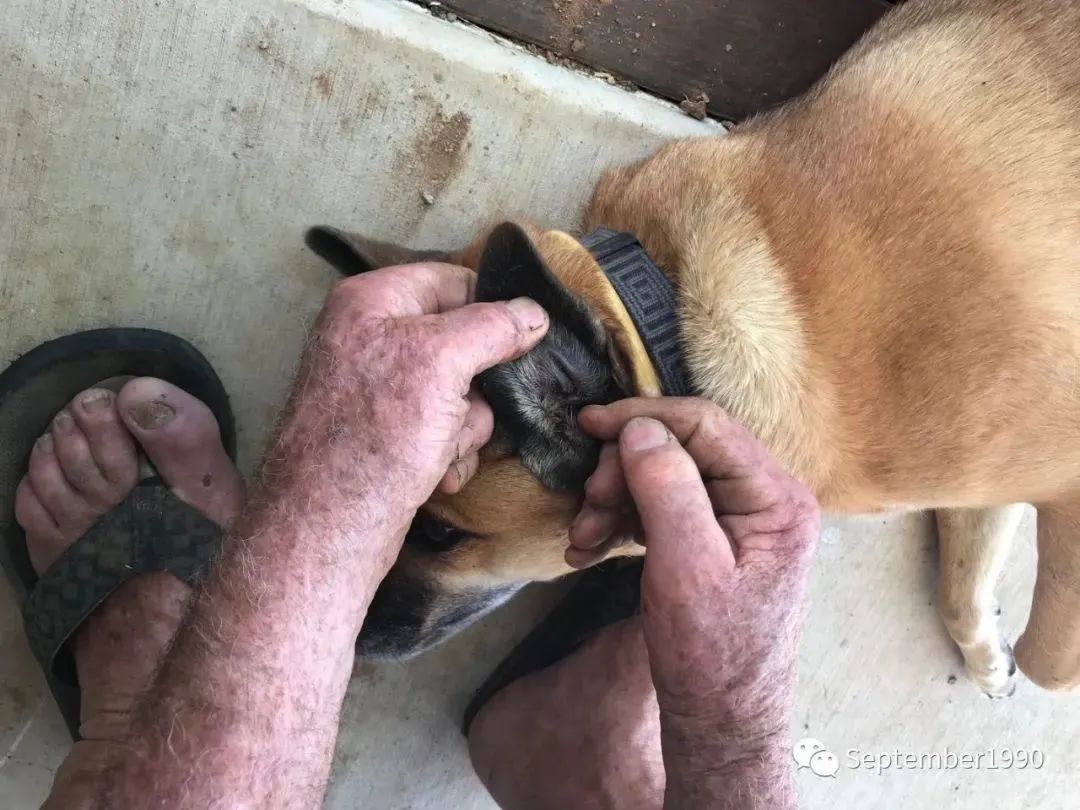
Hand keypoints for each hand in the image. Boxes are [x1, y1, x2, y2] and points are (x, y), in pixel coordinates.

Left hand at [261, 263, 547, 541]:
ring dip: (464, 429)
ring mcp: (380, 391)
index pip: (455, 282)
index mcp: (373, 301)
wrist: (328, 528)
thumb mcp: (441, 362)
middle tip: (458, 411)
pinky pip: (444, 430)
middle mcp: (372, 339)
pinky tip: (434, 475)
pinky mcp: (390, 436)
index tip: (520, 344)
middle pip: (464, 345)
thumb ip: (492, 327)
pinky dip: (448, 454)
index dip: (491, 312)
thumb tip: (535, 312)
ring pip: (461, 394)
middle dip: (475, 389)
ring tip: (437, 452)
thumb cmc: (375, 435)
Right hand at [573, 398, 818, 803]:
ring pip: (663, 475)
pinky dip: (621, 520)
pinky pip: (660, 506)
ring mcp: (738, 520)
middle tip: (588, 506)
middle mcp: (764, 499)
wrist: (719, 722)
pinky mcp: (712, 539)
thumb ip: (668, 490)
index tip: (589, 424)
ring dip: (614, 498)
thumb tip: (639, 428)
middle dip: (624, 470)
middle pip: (681, 447)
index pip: (706, 425)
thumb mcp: (687, 568)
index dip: (644, 417)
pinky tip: (590, 548)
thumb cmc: (711, 655)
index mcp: (776, 499)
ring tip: (583, 538)